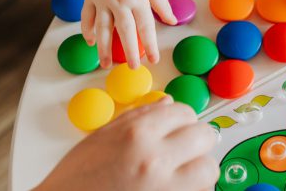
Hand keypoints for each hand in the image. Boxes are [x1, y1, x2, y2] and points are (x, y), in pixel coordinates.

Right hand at [35, 99, 218, 190]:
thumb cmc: (77, 179)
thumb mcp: (103, 136)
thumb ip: (140, 116)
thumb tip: (168, 104)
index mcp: (137, 134)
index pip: (184, 112)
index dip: (182, 119)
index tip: (178, 127)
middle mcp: (155, 159)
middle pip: (204, 136)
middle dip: (197, 140)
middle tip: (185, 148)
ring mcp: (166, 189)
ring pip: (209, 169)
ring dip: (198, 168)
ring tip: (181, 173)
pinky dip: (193, 190)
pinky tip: (174, 188)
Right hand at [83, 0, 174, 67]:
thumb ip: (162, 4)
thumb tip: (172, 21)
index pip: (145, 26)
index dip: (150, 44)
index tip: (154, 59)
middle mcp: (120, 1)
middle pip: (125, 30)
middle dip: (129, 51)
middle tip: (133, 67)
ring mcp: (103, 0)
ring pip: (102, 28)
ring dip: (103, 47)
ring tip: (106, 64)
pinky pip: (87, 17)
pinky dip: (87, 30)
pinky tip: (90, 42)